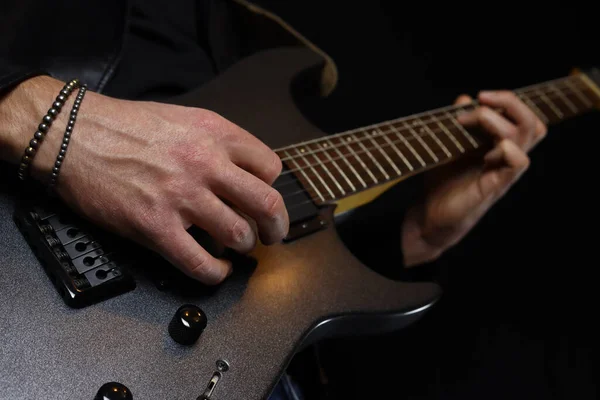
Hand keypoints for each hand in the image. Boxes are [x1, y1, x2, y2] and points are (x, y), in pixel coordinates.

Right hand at [1, 76, 288, 283]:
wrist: (71, 133)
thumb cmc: (124, 126)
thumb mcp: (183, 118)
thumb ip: (217, 143)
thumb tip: (242, 173)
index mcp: (214, 134)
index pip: (270, 167)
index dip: (271, 187)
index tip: (262, 198)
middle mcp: (204, 164)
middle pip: (267, 203)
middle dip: (277, 227)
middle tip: (272, 235)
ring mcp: (181, 197)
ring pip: (240, 235)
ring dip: (244, 247)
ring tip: (235, 247)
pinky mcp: (155, 227)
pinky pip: (201, 263)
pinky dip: (217, 273)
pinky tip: (216, 268)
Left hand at [401, 90, 546, 265]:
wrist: (430, 217)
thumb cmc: (443, 183)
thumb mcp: (447, 147)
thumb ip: (457, 123)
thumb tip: (463, 98)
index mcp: (498, 146)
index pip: (523, 118)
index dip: (507, 101)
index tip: (478, 96)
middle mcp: (505, 158)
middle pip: (532, 122)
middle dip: (509, 102)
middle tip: (480, 100)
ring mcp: (502, 172)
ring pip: (527, 138)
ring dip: (499, 121)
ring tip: (468, 120)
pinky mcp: (492, 186)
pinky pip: (517, 163)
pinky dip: (506, 149)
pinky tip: (485, 147)